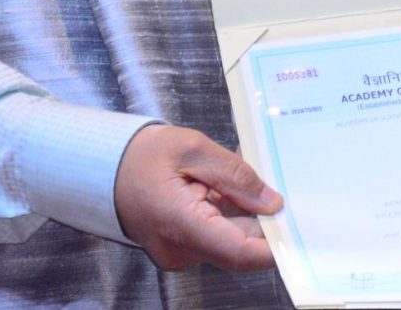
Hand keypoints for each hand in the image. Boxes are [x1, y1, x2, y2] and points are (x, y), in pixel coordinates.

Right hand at [113, 123, 279, 271]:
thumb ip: (235, 175)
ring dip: (247, 216)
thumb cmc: (142, 154)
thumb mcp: (193, 149)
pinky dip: (230, 216)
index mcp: (181, 225)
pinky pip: (216, 236)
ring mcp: (180, 252)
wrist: (100, 167)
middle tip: (288, 191)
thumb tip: (272, 202)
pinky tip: (234, 189)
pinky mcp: (181, 247)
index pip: (238, 252)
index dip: (274, 247)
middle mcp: (181, 250)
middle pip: (238, 246)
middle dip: (265, 222)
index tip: (300, 230)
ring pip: (229, 241)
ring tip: (256, 181)